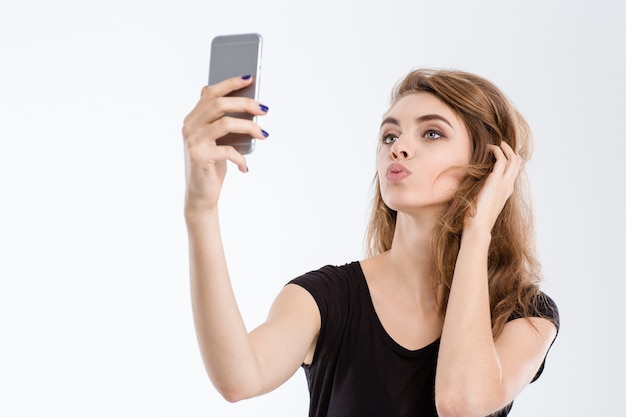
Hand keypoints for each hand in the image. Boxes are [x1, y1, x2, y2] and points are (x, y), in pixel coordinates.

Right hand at [182, 76, 268, 211]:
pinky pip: (227, 150)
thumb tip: (235, 98)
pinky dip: (240, 158)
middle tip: (264, 110)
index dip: (230, 83)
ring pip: (225, 124)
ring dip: (249, 128)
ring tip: (263, 134)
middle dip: (245, 103)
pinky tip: (245, 167)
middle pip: (219, 105)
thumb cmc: (212, 165)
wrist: (201, 194)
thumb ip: (220, 120)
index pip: (211, 93)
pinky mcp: (199, 156)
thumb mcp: (218, 140)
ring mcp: (193, 141)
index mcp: (193, 119)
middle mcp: (190, 127)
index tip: (249, 78)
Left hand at [465, 141, 521, 231]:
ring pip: (513, 159)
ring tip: (496, 143)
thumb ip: (481, 192)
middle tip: (500, 144)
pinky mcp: (496, 181)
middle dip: (510, 150)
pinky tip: (488, 148)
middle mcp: (508, 186)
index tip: (499, 152)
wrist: (478, 227)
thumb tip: (471, 185)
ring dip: (505, 148)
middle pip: (517, 162)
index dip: (509, 159)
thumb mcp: (481, 202)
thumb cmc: (475, 218)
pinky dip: (496, 151)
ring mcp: (504, 184)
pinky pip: (501, 160)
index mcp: (506, 191)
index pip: (513, 171)